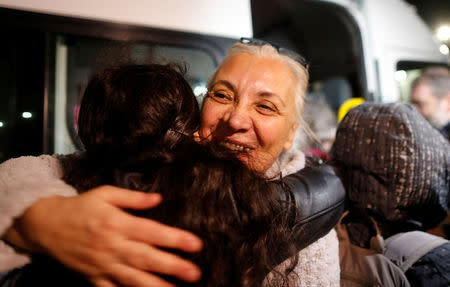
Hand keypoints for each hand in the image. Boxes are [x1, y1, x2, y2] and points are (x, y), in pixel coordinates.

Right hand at [7, 185, 202, 286]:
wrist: (46, 225)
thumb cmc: (80, 207)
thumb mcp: (105, 194)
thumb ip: (133, 198)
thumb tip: (158, 198)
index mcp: (117, 223)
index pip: (152, 232)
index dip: (175, 239)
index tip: (196, 244)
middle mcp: (112, 246)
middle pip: (146, 258)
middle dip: (172, 267)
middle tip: (194, 273)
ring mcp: (102, 264)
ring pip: (133, 279)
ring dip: (156, 286)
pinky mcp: (93, 277)